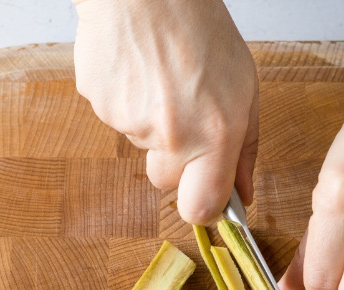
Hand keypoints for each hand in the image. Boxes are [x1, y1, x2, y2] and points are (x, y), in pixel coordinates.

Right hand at [73, 0, 258, 221]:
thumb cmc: (199, 29)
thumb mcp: (244, 89)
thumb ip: (244, 149)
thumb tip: (242, 194)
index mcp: (213, 135)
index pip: (199, 208)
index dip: (202, 206)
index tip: (206, 195)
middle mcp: (171, 136)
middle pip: (164, 180)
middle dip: (175, 160)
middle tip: (185, 114)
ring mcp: (129, 122)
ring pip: (141, 146)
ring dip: (152, 123)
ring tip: (163, 78)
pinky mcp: (99, 105)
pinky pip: (116, 119)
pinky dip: (127, 101)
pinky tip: (140, 70)